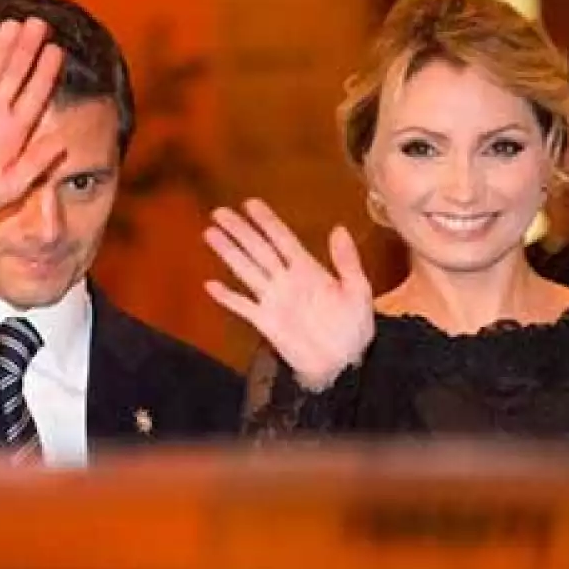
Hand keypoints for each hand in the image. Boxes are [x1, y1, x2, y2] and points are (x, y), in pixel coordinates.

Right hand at [0, 18, 64, 256]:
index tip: (57, 50)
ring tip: (12, 23)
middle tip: (40, 23)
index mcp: (15, 133)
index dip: (46, 72)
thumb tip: (62, 143)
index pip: (35, 95)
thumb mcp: (11, 188)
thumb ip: (35, 164)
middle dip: (27, 50)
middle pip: (15, 75)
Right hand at [203, 199, 373, 390]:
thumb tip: (338, 228)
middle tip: (219, 212)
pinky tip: (210, 285)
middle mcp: (286, 280)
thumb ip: (347, 261)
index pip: (282, 239)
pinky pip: (243, 306)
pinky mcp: (266, 322)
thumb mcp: (357, 291)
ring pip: (246, 270)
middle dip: (239, 230)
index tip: (250, 203)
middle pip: (258, 249)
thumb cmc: (354, 328)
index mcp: (308, 269)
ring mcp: (274, 300)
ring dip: (228, 253)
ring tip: (210, 234)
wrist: (344, 365)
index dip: (267, 221)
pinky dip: (227, 297)